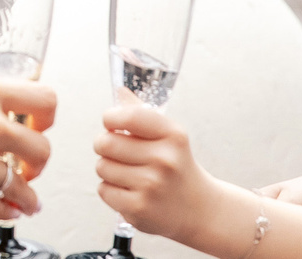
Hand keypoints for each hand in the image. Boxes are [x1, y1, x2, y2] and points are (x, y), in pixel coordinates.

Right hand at [0, 71, 55, 215]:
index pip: (44, 100)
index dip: (46, 118)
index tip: (39, 127)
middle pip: (42, 149)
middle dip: (38, 163)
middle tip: (29, 168)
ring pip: (24, 187)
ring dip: (28, 197)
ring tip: (26, 200)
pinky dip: (5, 212)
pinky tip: (4, 209)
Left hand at [92, 103, 225, 244]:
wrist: (199, 210)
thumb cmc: (177, 167)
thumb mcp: (169, 137)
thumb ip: (142, 113)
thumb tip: (120, 92)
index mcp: (173, 135)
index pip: (128, 116)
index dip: (110, 118)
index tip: (111, 124)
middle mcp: (165, 160)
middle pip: (106, 142)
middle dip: (104, 146)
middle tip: (118, 152)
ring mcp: (152, 186)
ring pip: (101, 167)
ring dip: (108, 170)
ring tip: (130, 175)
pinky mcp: (139, 209)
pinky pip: (104, 190)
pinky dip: (111, 191)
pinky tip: (131, 192)